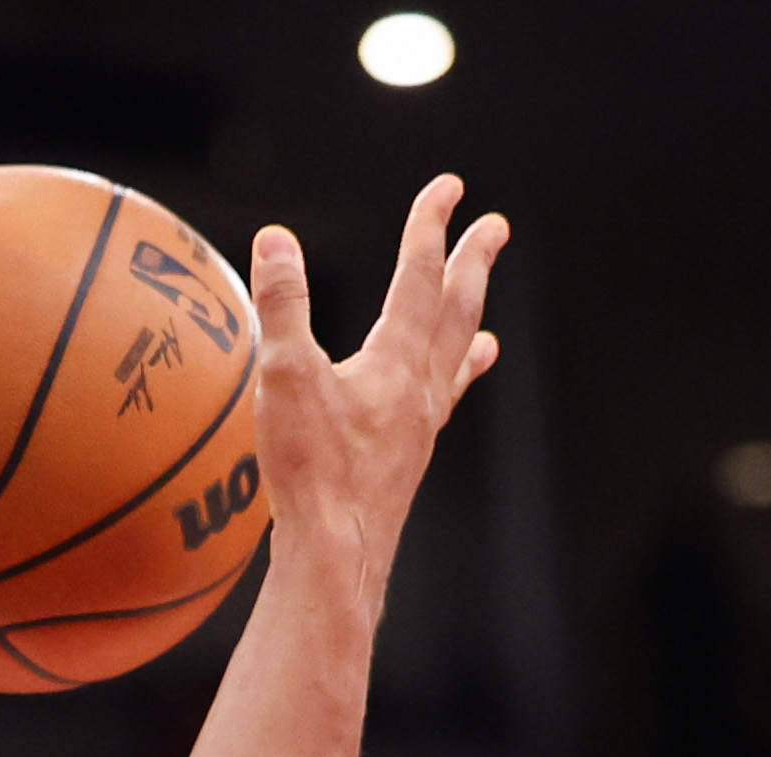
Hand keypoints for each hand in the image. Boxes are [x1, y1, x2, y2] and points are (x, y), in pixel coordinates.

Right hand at [250, 175, 508, 560]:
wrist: (338, 556)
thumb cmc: (312, 472)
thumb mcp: (285, 377)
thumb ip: (282, 305)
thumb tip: (275, 239)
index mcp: (397, 360)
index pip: (421, 276)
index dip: (433, 226)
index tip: (450, 186)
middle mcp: (422, 390)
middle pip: (457, 311)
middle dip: (474, 264)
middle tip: (495, 227)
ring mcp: (420, 429)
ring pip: (455, 361)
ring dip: (470, 327)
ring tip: (489, 322)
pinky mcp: (408, 463)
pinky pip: (441, 407)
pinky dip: (452, 386)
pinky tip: (444, 397)